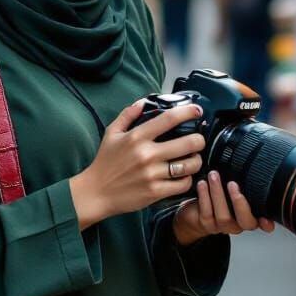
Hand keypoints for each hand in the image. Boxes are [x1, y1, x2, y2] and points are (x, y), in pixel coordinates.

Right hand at [69, 100, 205, 229]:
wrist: (96, 192)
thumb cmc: (105, 162)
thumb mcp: (112, 133)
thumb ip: (127, 115)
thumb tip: (143, 102)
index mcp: (137, 137)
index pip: (169, 119)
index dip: (187, 112)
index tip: (197, 111)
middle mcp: (147, 154)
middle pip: (188, 143)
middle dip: (199, 140)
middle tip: (198, 140)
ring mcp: (152, 174)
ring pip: (189, 165)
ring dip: (196, 161)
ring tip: (193, 158)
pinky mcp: (156, 192)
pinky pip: (183, 184)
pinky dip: (187, 179)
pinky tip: (183, 176)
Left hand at [173, 171, 274, 244]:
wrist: (195, 210)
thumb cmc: (218, 195)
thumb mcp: (232, 187)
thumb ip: (242, 182)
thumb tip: (249, 160)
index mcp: (250, 216)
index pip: (264, 223)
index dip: (266, 222)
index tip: (265, 217)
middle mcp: (239, 224)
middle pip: (246, 221)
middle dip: (239, 203)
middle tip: (232, 184)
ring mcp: (222, 226)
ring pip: (224, 216)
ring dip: (218, 193)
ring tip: (213, 175)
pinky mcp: (207, 224)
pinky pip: (207, 213)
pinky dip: (204, 196)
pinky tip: (202, 184)